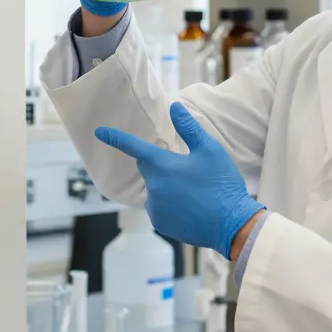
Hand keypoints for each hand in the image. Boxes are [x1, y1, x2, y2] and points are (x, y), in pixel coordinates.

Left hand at [94, 102, 264, 259]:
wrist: (232, 224)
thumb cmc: (222, 184)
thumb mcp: (210, 150)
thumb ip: (189, 128)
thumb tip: (174, 107)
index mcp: (163, 166)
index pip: (134, 147)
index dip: (115, 138)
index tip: (99, 132)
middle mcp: (154, 187)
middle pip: (148, 168)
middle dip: (160, 164)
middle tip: (186, 168)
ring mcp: (155, 208)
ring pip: (155, 189)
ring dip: (166, 186)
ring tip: (193, 191)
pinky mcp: (161, 224)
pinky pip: (159, 207)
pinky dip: (170, 204)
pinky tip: (190, 206)